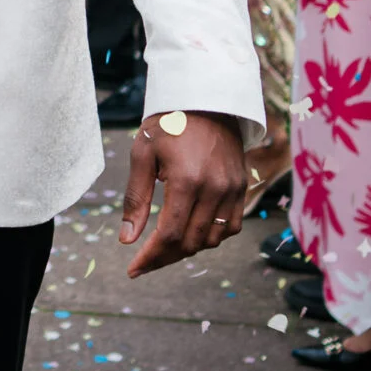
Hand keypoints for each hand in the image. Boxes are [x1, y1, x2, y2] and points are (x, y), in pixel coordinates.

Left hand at [121, 111, 245, 276]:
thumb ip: (135, 198)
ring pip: (212, 240)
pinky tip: (191, 234)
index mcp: (187, 181)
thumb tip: (128, 239)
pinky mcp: (242, 190)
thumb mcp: (143, 154)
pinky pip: (231, 228)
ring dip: (188, 249)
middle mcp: (215, 190)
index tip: (133, 269)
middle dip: (165, 257)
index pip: (170, 235)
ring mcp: (233, 191)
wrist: (206, 101)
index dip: (151, 257)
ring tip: (163, 249)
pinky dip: (211, 237)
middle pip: (191, 243)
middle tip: (144, 262)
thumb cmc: (168, 124)